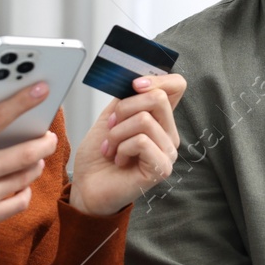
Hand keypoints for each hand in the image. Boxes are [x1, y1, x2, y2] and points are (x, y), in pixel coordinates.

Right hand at [0, 82, 59, 255]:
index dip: (24, 100)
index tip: (43, 89)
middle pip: (25, 152)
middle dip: (45, 140)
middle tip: (48, 135)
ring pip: (26, 177)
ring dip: (36, 164)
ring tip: (34, 157)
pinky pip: (20, 202)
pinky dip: (25, 191)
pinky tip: (20, 184)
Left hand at [68, 74, 186, 215]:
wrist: (87, 186)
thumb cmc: (98, 156)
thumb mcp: (111, 117)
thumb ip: (126, 98)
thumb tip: (136, 78)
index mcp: (159, 119)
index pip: (177, 86)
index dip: (158, 78)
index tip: (134, 85)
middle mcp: (168, 134)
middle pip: (158, 98)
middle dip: (125, 108)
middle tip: (112, 126)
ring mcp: (168, 152)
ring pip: (145, 120)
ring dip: (118, 133)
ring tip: (111, 148)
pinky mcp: (161, 168)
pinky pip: (141, 141)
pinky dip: (121, 148)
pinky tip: (118, 160)